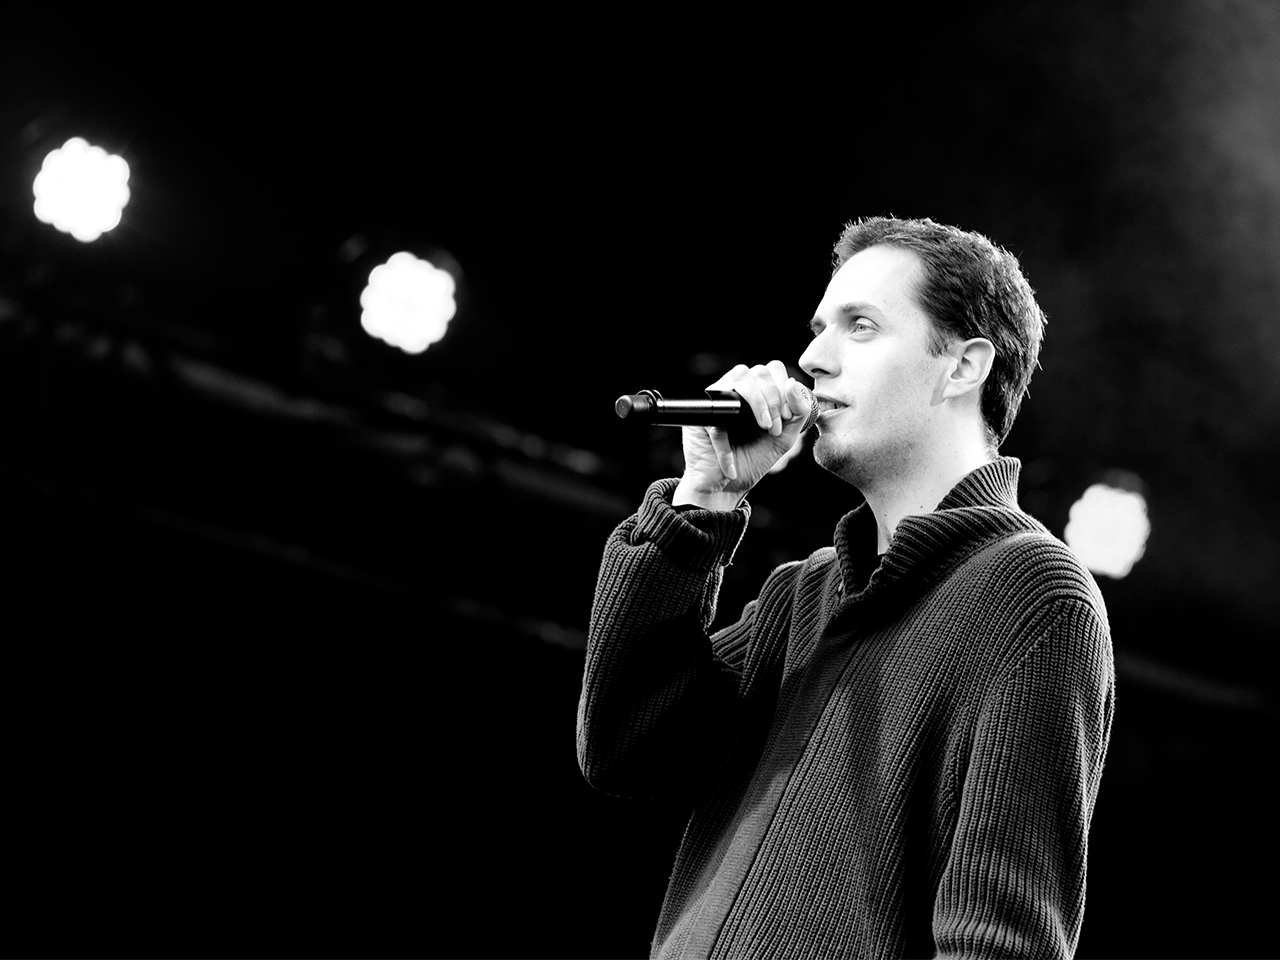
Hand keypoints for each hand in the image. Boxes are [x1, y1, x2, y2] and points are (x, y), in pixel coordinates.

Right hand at [673, 361, 811, 510]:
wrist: (725, 488)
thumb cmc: (753, 459)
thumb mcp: (785, 436)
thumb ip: (798, 411)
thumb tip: (793, 383)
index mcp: (757, 392)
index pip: (773, 369)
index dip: (784, 389)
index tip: (787, 417)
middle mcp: (736, 391)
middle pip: (758, 371)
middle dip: (773, 399)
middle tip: (773, 428)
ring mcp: (717, 400)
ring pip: (740, 377)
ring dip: (758, 402)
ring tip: (763, 429)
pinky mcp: (700, 417)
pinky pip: (719, 412)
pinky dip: (728, 443)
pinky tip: (731, 464)